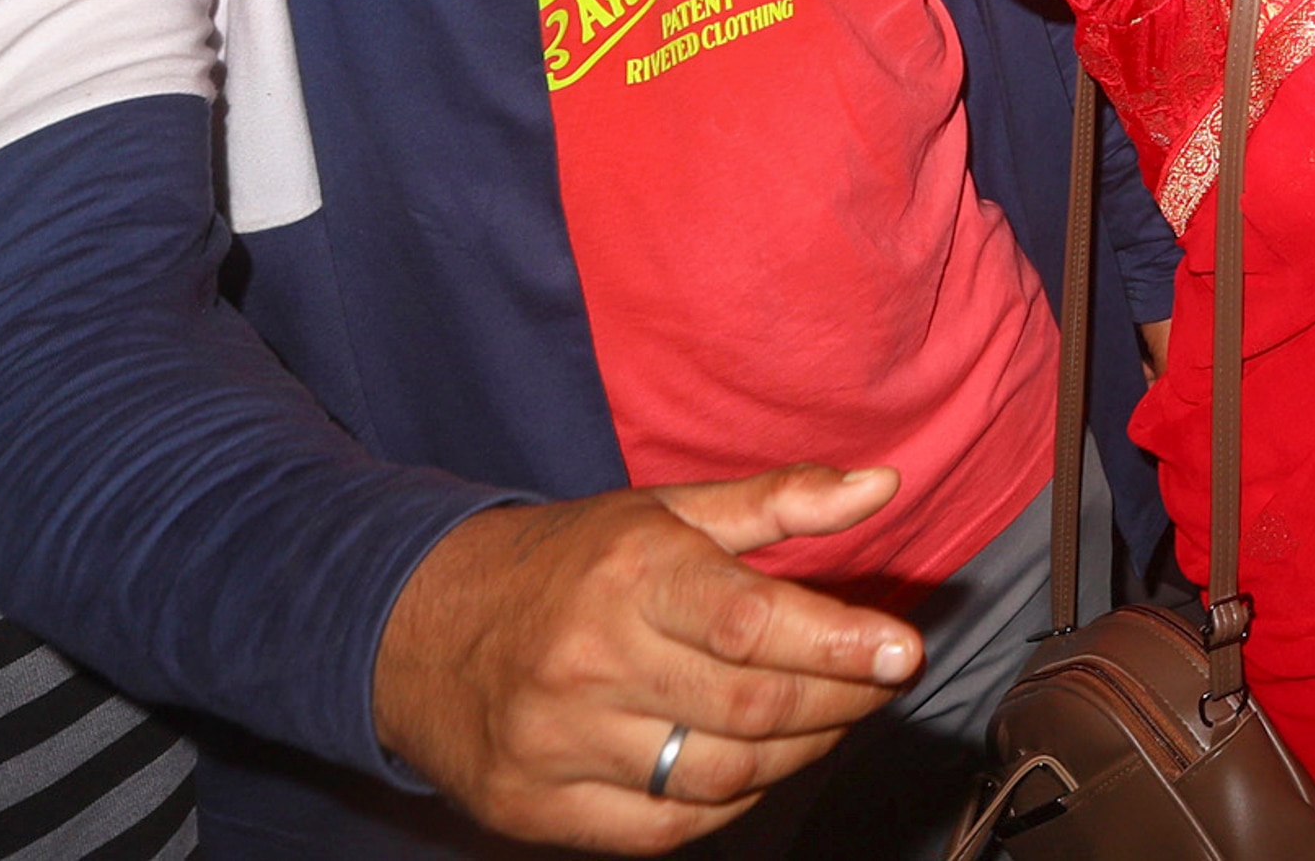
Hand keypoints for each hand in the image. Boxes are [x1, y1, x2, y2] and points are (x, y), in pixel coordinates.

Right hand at [368, 465, 923, 849]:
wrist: (411, 627)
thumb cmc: (563, 564)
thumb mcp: (664, 510)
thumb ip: (779, 501)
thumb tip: (883, 487)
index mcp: (629, 574)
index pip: (752, 622)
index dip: (840, 644)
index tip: (903, 652)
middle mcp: (590, 660)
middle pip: (751, 708)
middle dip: (840, 701)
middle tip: (876, 682)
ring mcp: (557, 744)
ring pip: (719, 775)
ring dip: (798, 755)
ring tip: (825, 720)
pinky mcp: (534, 807)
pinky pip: (664, 828)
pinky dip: (729, 804)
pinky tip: (751, 769)